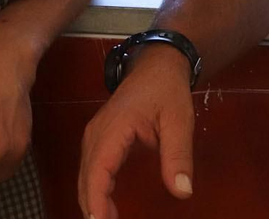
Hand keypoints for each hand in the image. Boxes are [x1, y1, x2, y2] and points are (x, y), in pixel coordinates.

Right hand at [78, 45, 196, 218]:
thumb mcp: (179, 121)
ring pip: (85, 176)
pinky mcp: (99, 140)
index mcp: (113, 129)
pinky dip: (94, 191)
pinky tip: (104, 209)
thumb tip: (182, 192)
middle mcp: (96, 134)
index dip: (97, 200)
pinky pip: (91, 170)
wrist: (157, 65)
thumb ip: (178, 156)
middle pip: (87, 178)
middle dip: (92, 208)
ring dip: (91, 201)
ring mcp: (94, 136)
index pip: (98, 170)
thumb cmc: (167, 90)